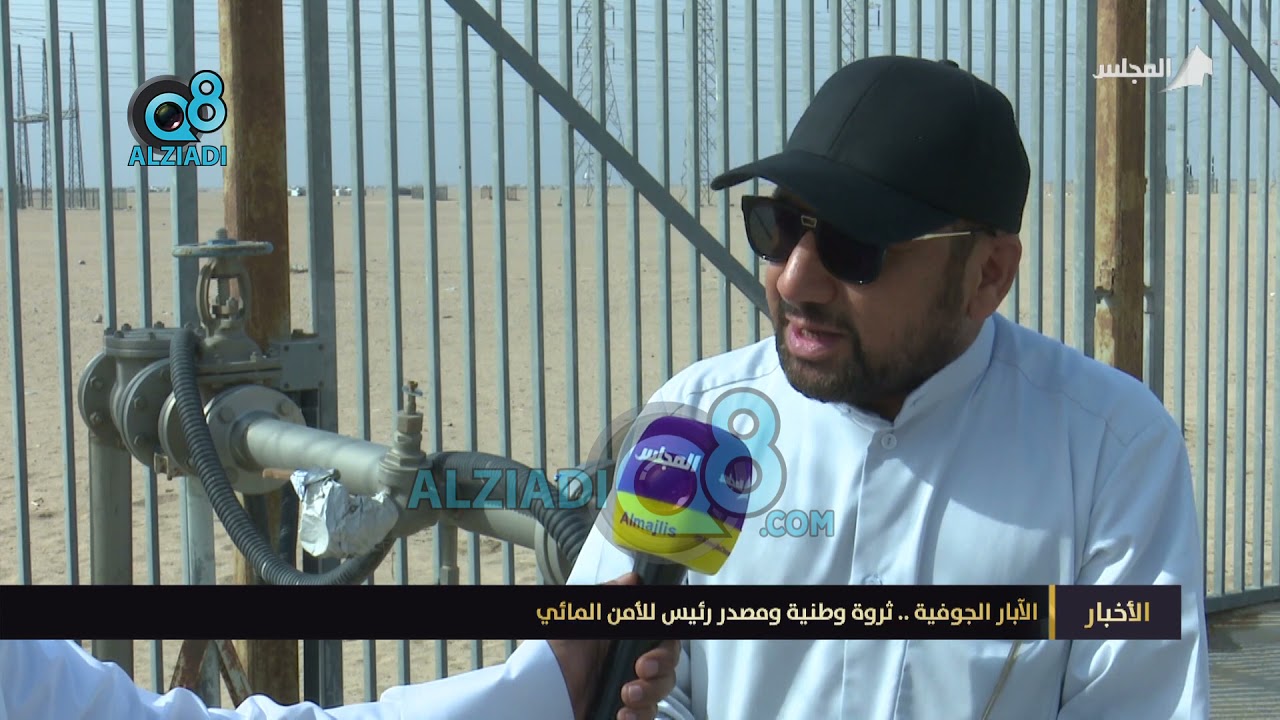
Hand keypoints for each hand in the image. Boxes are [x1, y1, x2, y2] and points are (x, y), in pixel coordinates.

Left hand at [548, 572, 680, 719]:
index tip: (653, 648)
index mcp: (623, 638)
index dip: (665, 643)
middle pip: (668, 665)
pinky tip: (623, 714)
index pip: (662, 637)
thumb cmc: (554, 655)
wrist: (539, 696)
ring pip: (661, 692)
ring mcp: (629, 689)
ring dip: (650, 693)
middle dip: (662, 668)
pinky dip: (640, 716)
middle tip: (643, 669)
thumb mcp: (578, 617)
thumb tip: (633, 580)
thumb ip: (607, 598)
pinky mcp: (625, 712)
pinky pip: (646, 716)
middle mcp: (629, 663)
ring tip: (626, 695)